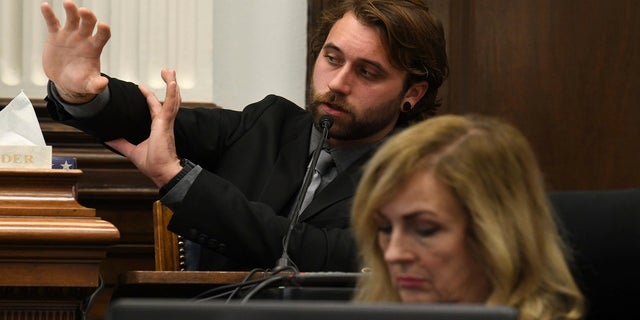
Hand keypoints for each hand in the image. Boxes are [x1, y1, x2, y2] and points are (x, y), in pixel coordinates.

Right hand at [41, 0, 109, 103]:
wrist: (64, 80)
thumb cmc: (80, 81)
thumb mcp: (89, 85)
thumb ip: (96, 84)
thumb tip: (104, 84)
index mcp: (94, 48)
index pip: (103, 35)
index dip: (103, 30)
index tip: (103, 25)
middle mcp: (83, 38)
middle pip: (88, 22)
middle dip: (87, 16)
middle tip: (83, 12)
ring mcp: (69, 35)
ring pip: (72, 18)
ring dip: (71, 10)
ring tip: (68, 3)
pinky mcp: (55, 36)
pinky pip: (52, 22)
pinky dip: (48, 14)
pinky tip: (45, 6)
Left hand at [105, 69, 182, 187]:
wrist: (162, 172)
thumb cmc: (153, 164)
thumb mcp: (132, 151)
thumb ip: (122, 143)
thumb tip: (109, 139)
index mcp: (158, 127)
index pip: (155, 107)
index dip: (150, 97)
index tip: (142, 87)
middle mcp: (164, 122)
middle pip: (169, 99)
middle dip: (170, 84)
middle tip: (168, 71)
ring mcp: (166, 122)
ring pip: (172, 99)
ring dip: (172, 84)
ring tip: (170, 71)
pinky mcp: (166, 124)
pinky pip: (170, 106)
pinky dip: (172, 94)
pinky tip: (172, 83)